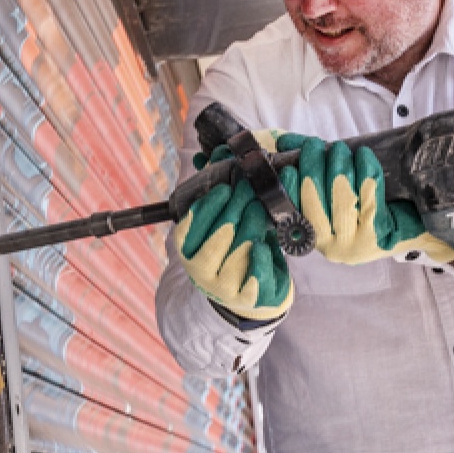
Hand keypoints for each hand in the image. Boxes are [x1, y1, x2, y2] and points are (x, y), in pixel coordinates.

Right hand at [173, 176, 293, 321]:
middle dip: (237, 207)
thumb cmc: (238, 250)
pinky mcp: (245, 299)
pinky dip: (260, 257)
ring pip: (237, 251)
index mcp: (189, 251)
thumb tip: (218, 154)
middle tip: (253, 187)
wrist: (254, 293)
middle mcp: (199, 271)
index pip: (190, 228)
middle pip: (218, 235)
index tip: (226, 187)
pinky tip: (264, 243)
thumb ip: (222, 196)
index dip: (208, 206)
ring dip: (252, 225)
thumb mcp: (227, 225)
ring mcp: (221, 287)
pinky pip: (254, 275)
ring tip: (264, 206)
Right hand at [276, 134, 453, 264]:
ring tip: (341, 149)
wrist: (409, 228)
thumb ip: (308, 169)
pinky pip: (368, 194)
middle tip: (316, 145)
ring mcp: (356, 243)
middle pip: (316, 202)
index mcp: (315, 240)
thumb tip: (283, 143)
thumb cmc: (366, 209)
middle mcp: (333, 247)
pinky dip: (365, 170)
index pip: (295, 212)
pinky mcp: (378, 233)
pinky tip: (364, 155)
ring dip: (339, 165)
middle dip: (314, 167)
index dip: (291, 188)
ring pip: (341, 197)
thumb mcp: (335, 194)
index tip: (289, 166)